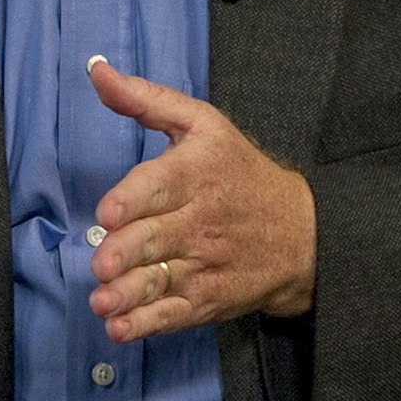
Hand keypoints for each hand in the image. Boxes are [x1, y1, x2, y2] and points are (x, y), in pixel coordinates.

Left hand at [83, 58, 315, 341]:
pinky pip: (173, 315)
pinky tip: (120, 329)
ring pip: (161, 281)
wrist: (303, 232)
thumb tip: (96, 71)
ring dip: (130, 294)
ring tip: (104, 302)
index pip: (161, 185)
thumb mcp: (203, 124)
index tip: (108, 213)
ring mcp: (204, 264)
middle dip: (127, 252)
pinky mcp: (207, 299)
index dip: (132, 200)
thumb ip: (146, 99)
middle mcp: (200, 221)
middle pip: (157, 238)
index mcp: (197, 172)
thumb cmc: (240, 171)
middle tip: (102, 261)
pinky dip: (146, 325)